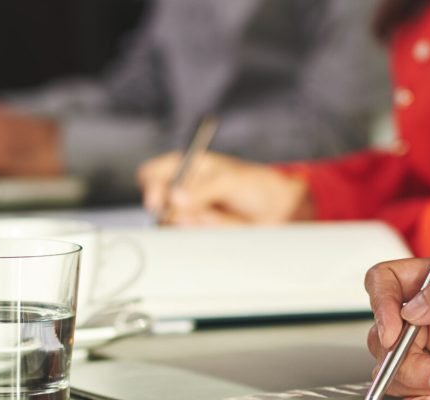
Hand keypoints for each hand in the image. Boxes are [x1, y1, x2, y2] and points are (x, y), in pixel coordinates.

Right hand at [136, 152, 312, 224]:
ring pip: (172, 223)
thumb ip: (202, 190)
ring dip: (191, 222)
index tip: (159, 200)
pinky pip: (189, 235)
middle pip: (156, 203)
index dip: (151, 187)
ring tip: (215, 216)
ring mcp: (189, 210)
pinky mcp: (198, 229)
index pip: (152, 174)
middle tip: (190, 213)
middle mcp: (182, 187)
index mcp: (186, 165)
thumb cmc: (256, 185)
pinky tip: (219, 224)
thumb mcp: (230, 181)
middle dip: (171, 211)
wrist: (278, 210)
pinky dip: (202, 232)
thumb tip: (176, 197)